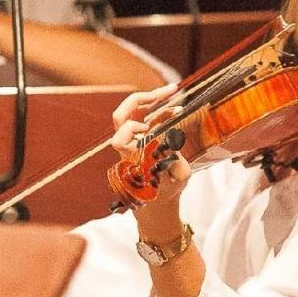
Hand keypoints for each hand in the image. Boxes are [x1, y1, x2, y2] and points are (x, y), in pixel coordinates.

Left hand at [112, 84, 190, 232]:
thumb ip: (176, 165)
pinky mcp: (144, 140)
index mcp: (132, 158)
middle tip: (163, 92)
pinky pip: (148, 119)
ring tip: (173, 91)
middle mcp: (129, 147)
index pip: (120, 139)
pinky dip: (161, 110)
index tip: (150, 129)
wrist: (157, 206)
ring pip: (134, 113)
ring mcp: (136, 142)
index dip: (132, 130)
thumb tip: (174, 147)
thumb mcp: (176, 182)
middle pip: (120, 117)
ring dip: (152, 100)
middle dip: (139, 100)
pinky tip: (177, 108)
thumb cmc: (165, 194)